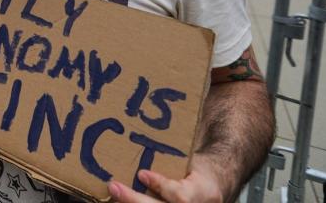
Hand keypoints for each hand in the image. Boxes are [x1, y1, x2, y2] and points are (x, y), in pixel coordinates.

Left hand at [108, 156, 224, 202]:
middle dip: (135, 200)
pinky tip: (117, 199)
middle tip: (114, 187)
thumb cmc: (199, 171)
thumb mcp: (193, 162)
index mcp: (204, 193)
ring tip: (112, 194)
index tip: (142, 174)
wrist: (212, 189)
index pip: (181, 197)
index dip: (161, 186)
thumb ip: (171, 159)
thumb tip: (145, 128)